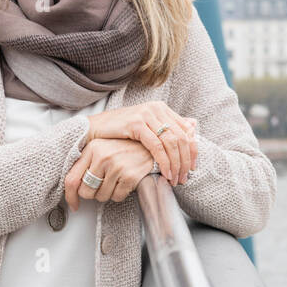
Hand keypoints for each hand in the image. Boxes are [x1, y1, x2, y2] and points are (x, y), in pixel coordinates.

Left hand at [64, 138, 156, 210]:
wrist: (152, 146)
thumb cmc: (125, 149)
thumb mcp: (102, 149)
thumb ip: (86, 164)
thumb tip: (72, 190)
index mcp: (92, 148)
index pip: (72, 179)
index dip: (70, 196)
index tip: (74, 205)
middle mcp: (102, 156)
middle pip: (86, 192)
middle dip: (93, 193)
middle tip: (103, 185)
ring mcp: (117, 166)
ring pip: (101, 196)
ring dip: (108, 194)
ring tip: (116, 180)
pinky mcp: (130, 176)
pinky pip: (116, 197)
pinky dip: (120, 194)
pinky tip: (125, 182)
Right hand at [83, 102, 197, 183]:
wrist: (94, 129)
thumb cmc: (119, 132)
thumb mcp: (145, 130)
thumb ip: (165, 130)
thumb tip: (192, 129)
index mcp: (161, 109)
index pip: (186, 130)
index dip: (192, 150)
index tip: (192, 167)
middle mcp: (156, 109)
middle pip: (181, 137)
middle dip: (185, 160)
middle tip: (185, 177)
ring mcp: (147, 114)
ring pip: (171, 142)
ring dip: (176, 163)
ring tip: (175, 178)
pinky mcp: (137, 123)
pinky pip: (156, 145)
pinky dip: (164, 161)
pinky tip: (165, 172)